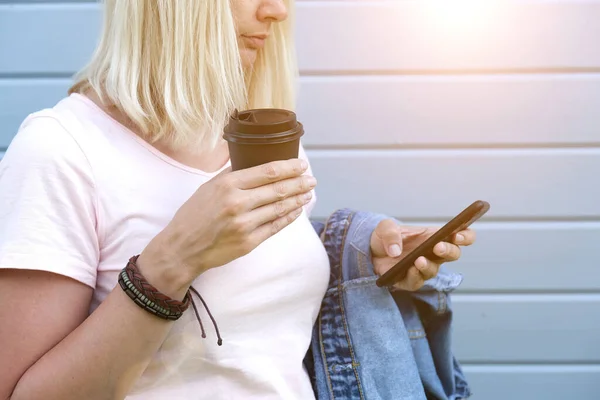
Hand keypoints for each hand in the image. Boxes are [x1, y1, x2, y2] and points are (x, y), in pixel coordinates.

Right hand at [138, 159, 314, 297]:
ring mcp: (244, 224)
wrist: (182, 248)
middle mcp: (238, 203)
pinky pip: (275, 227)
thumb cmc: (193, 215)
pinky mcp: (248, 242)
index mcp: (228, 185)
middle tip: (311, 179)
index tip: (301, 164)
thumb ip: (231, 175)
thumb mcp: (208, 187)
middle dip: (299, 183)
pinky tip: (296, 210)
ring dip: (297, 199)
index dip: (289, 167)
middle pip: (278, 189)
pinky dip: (289, 217)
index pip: (268, 172)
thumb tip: (253, 162)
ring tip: (308, 193)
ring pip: (280, 208)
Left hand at [370, 219, 475, 290]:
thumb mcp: (385, 227)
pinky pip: (416, 282)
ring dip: (428, 266)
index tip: (457, 235)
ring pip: (434, 270)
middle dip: (449, 251)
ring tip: (419, 260)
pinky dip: (414, 277)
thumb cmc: (385, 237)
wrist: (371, 252)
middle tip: (438, 247)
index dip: (465, 236)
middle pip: (453, 254)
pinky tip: (409, 270)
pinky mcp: (410, 280)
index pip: (461, 236)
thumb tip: (396, 250)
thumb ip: (390, 233)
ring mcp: (423, 268)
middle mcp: (433, 253)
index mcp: (434, 236)